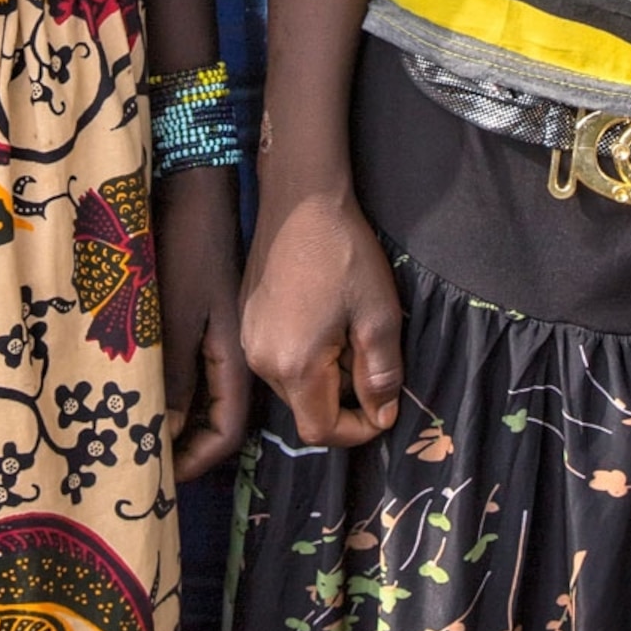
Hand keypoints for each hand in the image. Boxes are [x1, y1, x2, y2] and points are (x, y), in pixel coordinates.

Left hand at [153, 167, 248, 481]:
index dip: (196, 461)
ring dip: (170, 416)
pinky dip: (166, 385)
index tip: (160, 481)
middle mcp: (232, 352)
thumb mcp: (174, 318)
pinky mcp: (201, 315)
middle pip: (214, 417)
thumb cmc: (186, 250)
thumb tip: (165, 438)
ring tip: (129, 430)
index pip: (226, 432)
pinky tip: (134, 385)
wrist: (197, 188)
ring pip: (199, 392)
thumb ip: (172, 378)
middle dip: (181, 446)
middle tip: (138, 463)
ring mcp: (217, 333)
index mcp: (236, 358)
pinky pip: (187, 364)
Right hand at [240, 186, 402, 447]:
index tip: (384, 408)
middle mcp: (261, 361)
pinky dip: (305, 356)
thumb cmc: (345, 254)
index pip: (321, 431)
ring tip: (349, 335)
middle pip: (306, 409)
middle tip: (370, 360)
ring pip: (292, 385)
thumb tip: (383, 415)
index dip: (358, 430)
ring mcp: (248, 340)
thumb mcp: (379, 315)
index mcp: (294, 366)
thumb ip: (382, 373)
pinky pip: (278, 358)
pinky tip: (324, 320)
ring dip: (325, 377)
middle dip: (343, 400)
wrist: (301, 200)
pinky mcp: (245, 318)